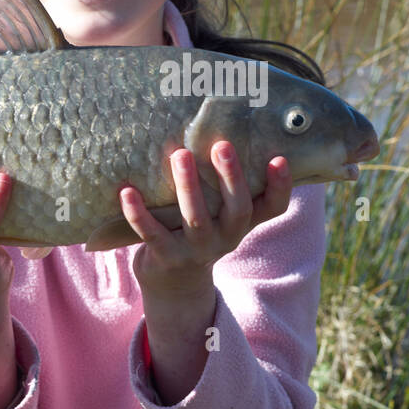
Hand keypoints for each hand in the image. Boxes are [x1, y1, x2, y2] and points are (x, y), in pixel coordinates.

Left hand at [119, 141, 292, 295]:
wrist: (174, 282)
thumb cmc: (199, 230)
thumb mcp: (219, 212)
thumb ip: (224, 183)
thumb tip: (218, 126)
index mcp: (243, 222)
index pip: (273, 207)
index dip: (280, 186)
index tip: (279, 159)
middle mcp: (227, 238)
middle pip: (237, 210)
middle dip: (231, 177)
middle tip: (222, 145)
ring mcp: (197, 250)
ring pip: (195, 219)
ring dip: (188, 186)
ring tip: (179, 155)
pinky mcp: (167, 257)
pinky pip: (152, 233)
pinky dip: (138, 213)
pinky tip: (127, 191)